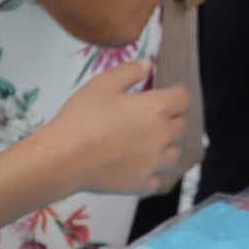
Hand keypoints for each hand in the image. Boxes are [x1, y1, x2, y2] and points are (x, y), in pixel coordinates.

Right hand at [41, 59, 191, 195]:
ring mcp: (154, 163)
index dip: (176, 94)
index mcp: (157, 108)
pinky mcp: (142, 184)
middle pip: (181, 126)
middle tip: (150, 117)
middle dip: (171, 119)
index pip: (184, 98)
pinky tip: (137, 167)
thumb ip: (129, 71)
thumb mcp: (103, 84)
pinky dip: (151, 174)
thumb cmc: (83, 117)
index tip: (165, 94)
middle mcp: (162, 136)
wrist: (65, 157)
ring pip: (173, 154)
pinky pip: (157, 179)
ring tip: (147, 144)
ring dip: (165, 147)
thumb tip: (148, 64)